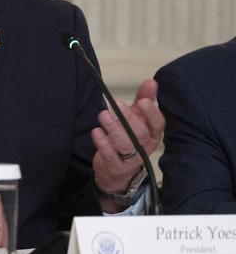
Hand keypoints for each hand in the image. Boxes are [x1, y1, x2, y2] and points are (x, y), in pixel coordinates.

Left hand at [91, 79, 163, 207]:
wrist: (118, 171)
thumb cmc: (129, 139)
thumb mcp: (138, 119)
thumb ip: (144, 100)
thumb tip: (151, 82)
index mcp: (153, 134)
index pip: (158, 124)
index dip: (151, 113)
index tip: (142, 101)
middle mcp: (145, 147)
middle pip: (140, 133)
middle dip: (129, 118)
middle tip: (117, 104)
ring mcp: (131, 160)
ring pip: (125, 144)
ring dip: (113, 128)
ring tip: (103, 115)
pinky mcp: (116, 167)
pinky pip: (110, 156)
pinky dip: (103, 143)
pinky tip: (96, 132)